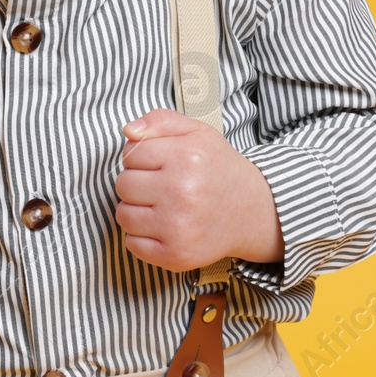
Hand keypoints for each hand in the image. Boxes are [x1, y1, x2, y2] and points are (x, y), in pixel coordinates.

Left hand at [113, 108, 283, 271]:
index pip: (130, 154)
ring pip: (124, 215)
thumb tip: (128, 131)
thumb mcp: (197, 132)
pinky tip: (163, 226)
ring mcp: (178, 227)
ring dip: (137, 209)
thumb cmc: (218, 169)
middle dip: (137, 183)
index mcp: (186, 157)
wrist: (252, 211)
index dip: (141, 157)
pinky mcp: (176, 255)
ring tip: (162, 206)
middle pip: (123, 185)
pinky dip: (142, 236)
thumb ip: (159, 121)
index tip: (159, 163)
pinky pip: (132, 244)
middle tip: (162, 185)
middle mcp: (182, 192)